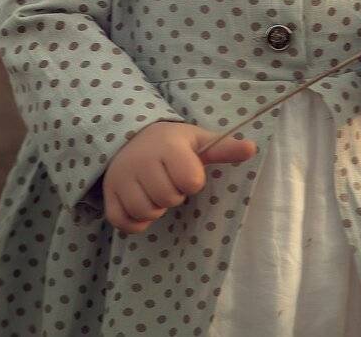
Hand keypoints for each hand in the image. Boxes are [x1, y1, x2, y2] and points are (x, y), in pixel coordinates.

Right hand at [101, 121, 256, 234]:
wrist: (130, 137)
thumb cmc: (172, 143)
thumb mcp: (198, 140)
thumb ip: (224, 148)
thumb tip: (252, 149)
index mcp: (167, 146)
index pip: (191, 181)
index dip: (193, 181)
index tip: (186, 170)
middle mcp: (141, 160)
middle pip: (168, 199)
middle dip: (173, 195)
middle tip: (168, 181)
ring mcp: (120, 178)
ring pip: (146, 211)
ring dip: (155, 208)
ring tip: (155, 191)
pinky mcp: (108, 194)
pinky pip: (124, 222)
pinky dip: (136, 222)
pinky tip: (141, 206)